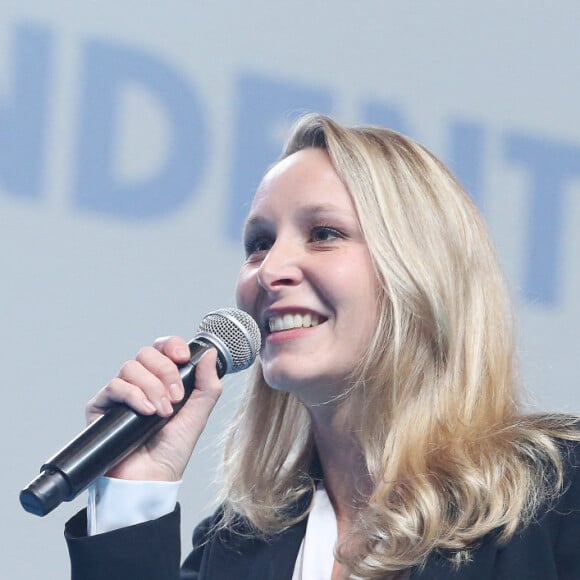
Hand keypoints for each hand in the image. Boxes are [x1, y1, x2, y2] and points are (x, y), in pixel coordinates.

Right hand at [86, 337, 222, 481]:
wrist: (151, 479)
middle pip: (146, 353)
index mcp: (163, 379)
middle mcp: (140, 382)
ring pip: (131, 367)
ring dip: (152, 388)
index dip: (171, 346)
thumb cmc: (172, 450)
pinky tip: (146, 412)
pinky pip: (115, 386)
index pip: (162, 348)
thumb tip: (211, 353)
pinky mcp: (101, 407)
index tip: (183, 358)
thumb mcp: (199, 414)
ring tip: (162, 412)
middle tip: (176, 398)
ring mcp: (120, 393)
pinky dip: (134, 395)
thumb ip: (208, 384)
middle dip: (165, 372)